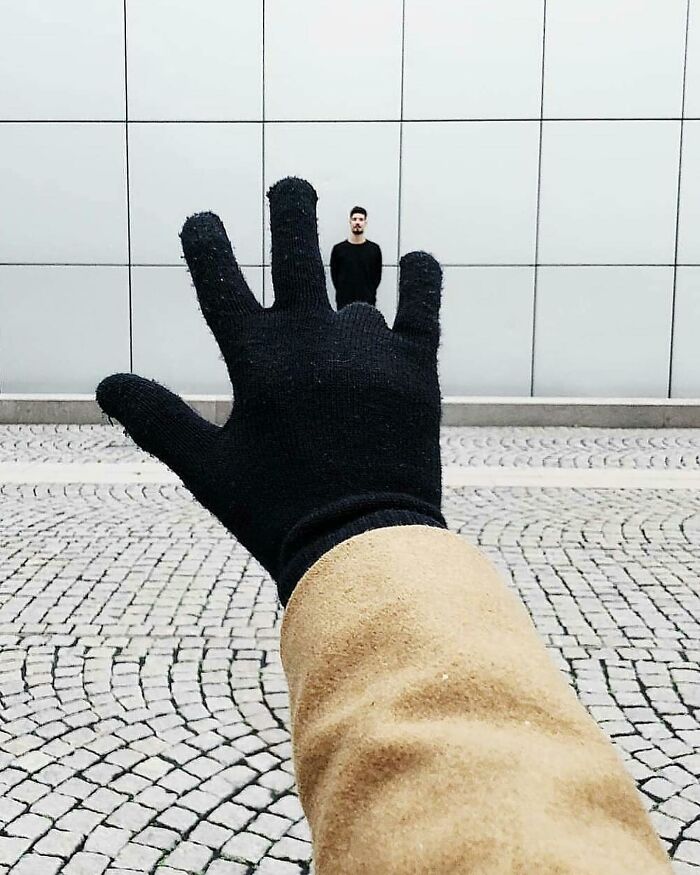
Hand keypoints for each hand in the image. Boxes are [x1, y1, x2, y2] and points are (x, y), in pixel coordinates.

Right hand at [97, 177, 444, 603]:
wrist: (360, 543)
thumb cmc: (276, 511)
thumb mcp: (206, 468)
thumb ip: (157, 419)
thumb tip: (106, 383)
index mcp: (256, 358)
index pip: (219, 278)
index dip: (205, 241)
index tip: (202, 219)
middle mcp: (311, 338)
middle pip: (295, 250)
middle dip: (289, 206)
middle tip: (290, 186)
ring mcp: (367, 348)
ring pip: (358, 282)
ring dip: (351, 261)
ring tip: (350, 244)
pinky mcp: (415, 367)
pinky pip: (424, 304)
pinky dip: (421, 276)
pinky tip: (417, 259)